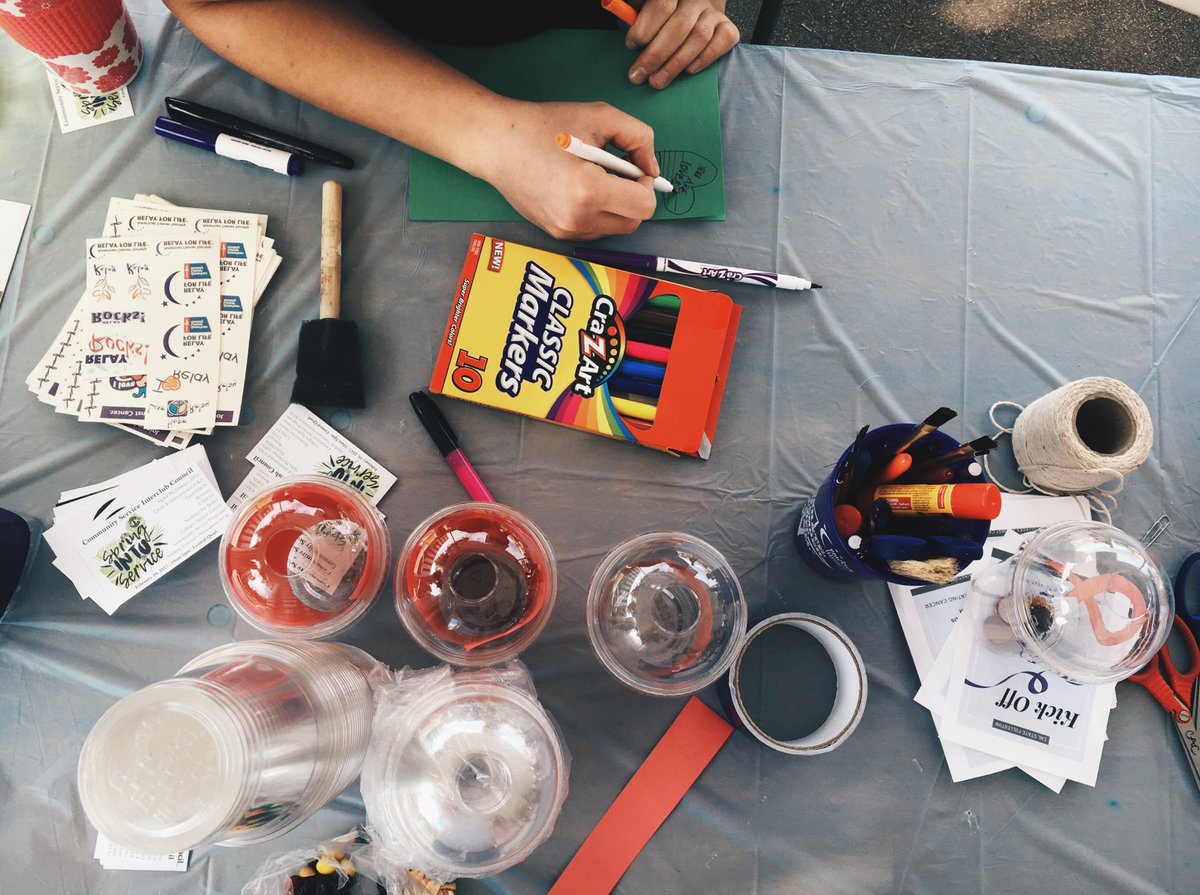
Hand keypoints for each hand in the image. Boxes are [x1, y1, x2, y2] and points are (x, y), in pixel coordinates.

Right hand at [478, 100, 659, 240]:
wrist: (497, 144)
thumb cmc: (544, 126)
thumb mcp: (600, 116)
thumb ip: (639, 137)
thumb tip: (652, 168)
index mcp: (589, 191)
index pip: (644, 206)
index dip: (647, 185)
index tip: (634, 167)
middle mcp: (577, 219)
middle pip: (634, 222)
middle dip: (634, 197)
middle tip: (618, 171)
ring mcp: (565, 230)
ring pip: (615, 228)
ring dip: (617, 205)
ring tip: (594, 176)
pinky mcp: (556, 233)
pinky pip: (594, 229)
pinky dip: (598, 211)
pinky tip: (580, 188)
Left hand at [626, 0, 739, 89]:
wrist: (689, 19)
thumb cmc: (658, 21)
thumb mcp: (641, 13)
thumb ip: (634, 19)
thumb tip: (624, 34)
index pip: (661, 5)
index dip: (645, 28)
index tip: (631, 45)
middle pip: (679, 25)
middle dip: (656, 54)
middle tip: (638, 76)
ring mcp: (712, 12)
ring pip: (699, 36)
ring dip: (675, 64)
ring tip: (657, 81)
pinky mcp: (727, 27)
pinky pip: (723, 40)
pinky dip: (705, 58)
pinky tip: (689, 71)